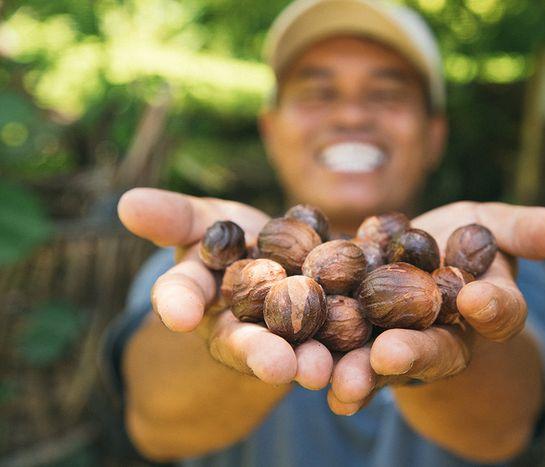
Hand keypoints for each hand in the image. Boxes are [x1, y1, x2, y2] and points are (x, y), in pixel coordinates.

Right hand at [118, 188, 333, 389]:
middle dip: (257, 352)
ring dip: (305, 362)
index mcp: (200, 292)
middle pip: (242, 339)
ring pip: (290, 352)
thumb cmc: (232, 236)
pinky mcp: (321, 337)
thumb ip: (174, 217)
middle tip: (275, 365)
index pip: (182, 294)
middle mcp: (235, 323)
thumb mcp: (204, 219)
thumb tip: (127, 203)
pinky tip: (360, 365)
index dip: (179, 302)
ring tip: (320, 371)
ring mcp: (278, 336)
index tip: (179, 313)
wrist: (280, 255)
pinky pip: (334, 349)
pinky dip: (347, 359)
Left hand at [327, 201, 544, 414]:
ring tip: (342, 382)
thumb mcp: (490, 224)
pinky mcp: (360, 346)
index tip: (479, 299)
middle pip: (436, 349)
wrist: (411, 258)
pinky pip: (346, 360)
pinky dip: (330, 369)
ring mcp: (402, 346)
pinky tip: (310, 377)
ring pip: (385, 365)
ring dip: (364, 375)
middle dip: (416, 352)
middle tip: (392, 355)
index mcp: (485, 307)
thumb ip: (525, 230)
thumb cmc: (459, 240)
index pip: (499, 310)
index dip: (492, 307)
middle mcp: (447, 336)